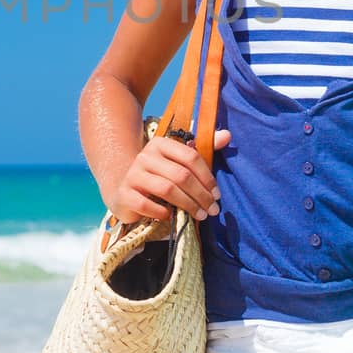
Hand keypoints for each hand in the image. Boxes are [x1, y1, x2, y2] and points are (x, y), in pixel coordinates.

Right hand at [104, 129, 229, 225]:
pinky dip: (162, 212)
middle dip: (201, 195)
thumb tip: (228, 135)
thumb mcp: (179, 162)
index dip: (207, 177)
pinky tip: (170, 217)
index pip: (190, 156)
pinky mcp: (125, 194)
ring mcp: (133, 174)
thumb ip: (203, 149)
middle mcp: (145, 156)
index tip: (217, 194)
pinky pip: (147, 204)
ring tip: (200, 216)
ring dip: (188, 205)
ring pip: (166, 189)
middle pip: (181, 175)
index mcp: (161, 144)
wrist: (125, 190)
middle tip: (212, 209)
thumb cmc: (159, 176)